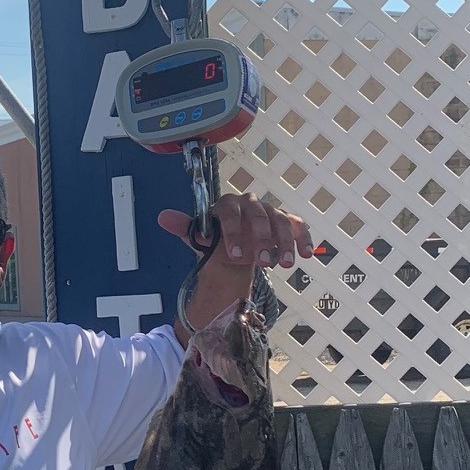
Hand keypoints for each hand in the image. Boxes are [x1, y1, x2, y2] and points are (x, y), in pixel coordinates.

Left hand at [159, 193, 314, 327]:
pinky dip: (305, 239)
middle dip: (262, 240)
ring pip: (281, 222)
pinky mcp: (287, 223)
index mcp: (228, 204)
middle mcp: (251, 203)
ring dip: (284, 243)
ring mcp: (271, 213)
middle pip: (260, 216)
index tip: (234, 257)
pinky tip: (308, 255)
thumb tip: (162, 217)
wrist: (233, 247)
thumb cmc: (216, 240)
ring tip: (285, 265)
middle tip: (263, 264)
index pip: (231, 213)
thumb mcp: (199, 236)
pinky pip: (299, 227)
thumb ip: (184, 227)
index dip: (233, 233)